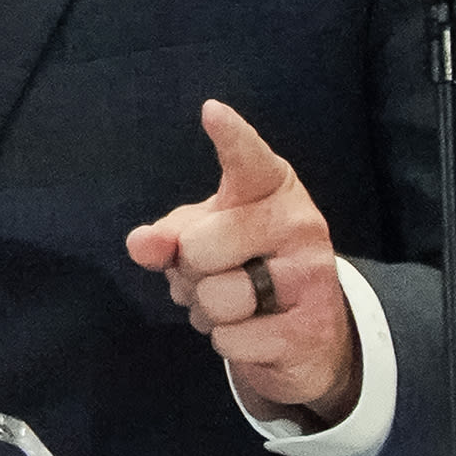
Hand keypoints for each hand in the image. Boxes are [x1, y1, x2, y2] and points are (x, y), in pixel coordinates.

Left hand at [126, 99, 359, 426]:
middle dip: (192, 272)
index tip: (211, 112)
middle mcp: (300, 222)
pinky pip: (232, 340)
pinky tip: (256, 334)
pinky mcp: (314, 329)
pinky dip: (229, 343)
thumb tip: (141, 244)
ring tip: (237, 306)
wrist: (309, 332)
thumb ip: (167, 237)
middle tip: (221, 273)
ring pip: (216, 297)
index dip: (230, 138)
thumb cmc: (244, 265)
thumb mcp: (203, 238)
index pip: (248, 159)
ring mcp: (312, 275)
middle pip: (199, 247)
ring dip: (209, 313)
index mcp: (271, 186)